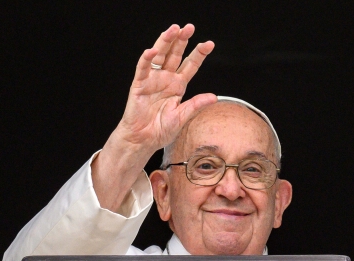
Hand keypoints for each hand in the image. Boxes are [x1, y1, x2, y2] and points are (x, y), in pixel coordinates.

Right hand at [94, 24, 215, 210]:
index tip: (209, 44)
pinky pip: (143, 69)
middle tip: (189, 27)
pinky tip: (151, 51)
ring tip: (173, 29)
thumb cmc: (161, 130)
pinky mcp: (139, 85)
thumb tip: (214, 97)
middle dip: (182, 41)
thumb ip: (196, 105)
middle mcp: (166, 79)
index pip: (190, 65)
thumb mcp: (182, 117)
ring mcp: (153, 80)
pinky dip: (146, 60)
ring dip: (165, 42)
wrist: (143, 140)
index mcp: (178, 86)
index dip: (199, 54)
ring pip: (160, 56)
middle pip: (175, 55)